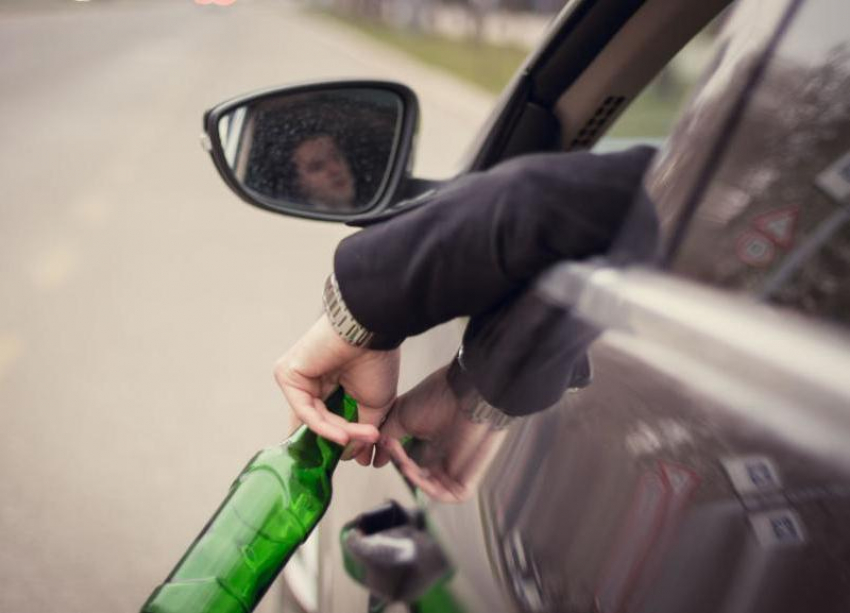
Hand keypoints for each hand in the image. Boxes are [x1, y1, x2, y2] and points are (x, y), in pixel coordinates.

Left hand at [274, 314, 399, 452]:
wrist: (372, 331)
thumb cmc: (377, 360)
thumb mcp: (373, 404)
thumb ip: (360, 431)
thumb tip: (355, 454)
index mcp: (329, 385)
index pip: (325, 421)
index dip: (340, 441)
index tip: (361, 456)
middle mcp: (310, 381)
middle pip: (319, 423)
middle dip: (343, 439)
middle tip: (365, 449)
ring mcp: (297, 378)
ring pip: (315, 419)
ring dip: (341, 433)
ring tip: (366, 438)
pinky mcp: (287, 375)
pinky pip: (304, 411)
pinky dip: (324, 427)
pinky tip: (344, 435)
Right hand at [374, 365, 507, 501]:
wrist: (467, 393)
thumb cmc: (440, 397)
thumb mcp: (403, 416)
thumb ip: (388, 437)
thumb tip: (377, 458)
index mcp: (434, 443)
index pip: (412, 462)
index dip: (394, 456)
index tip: (381, 445)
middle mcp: (445, 457)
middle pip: (418, 475)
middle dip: (401, 464)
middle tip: (389, 447)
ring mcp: (456, 469)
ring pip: (428, 486)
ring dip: (410, 475)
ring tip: (401, 461)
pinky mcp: (467, 480)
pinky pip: (444, 494)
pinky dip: (425, 487)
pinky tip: (412, 471)